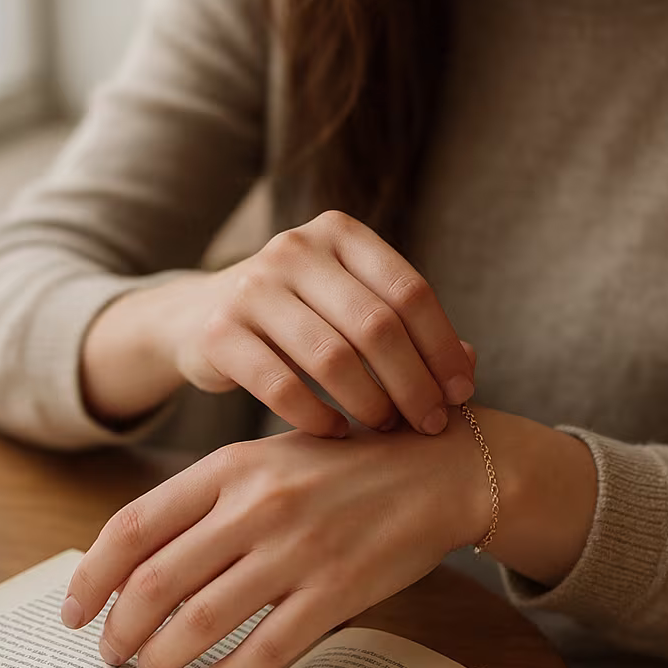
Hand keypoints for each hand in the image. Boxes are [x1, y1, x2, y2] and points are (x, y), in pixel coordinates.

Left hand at [59, 417, 495, 667]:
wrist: (441, 467)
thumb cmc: (344, 464)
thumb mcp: (268, 458)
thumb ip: (208, 498)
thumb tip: (138, 556)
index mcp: (231, 466)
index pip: (133, 525)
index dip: (92, 575)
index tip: (74, 610)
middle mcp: (257, 505)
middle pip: (156, 581)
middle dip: (120, 630)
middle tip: (111, 655)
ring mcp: (298, 549)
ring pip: (202, 620)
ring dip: (163, 658)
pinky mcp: (339, 590)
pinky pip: (268, 649)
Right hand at [81, 210, 474, 436]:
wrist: (198, 318)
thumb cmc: (297, 318)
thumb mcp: (349, 306)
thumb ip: (405, 327)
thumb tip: (469, 364)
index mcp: (339, 233)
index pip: (408, 290)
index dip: (442, 346)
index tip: (461, 393)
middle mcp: (294, 249)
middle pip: (376, 325)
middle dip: (412, 382)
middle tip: (429, 424)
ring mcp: (252, 287)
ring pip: (332, 357)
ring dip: (369, 403)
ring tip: (385, 429)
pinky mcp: (219, 331)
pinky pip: (280, 385)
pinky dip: (316, 417)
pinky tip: (335, 434)